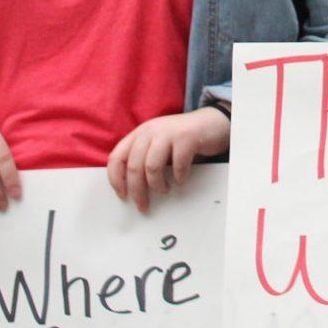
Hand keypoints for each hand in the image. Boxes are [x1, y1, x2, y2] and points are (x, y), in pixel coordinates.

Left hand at [107, 108, 228, 214]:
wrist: (212, 122)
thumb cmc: (183, 139)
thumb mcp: (158, 144)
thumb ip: (144, 158)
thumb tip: (132, 188)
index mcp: (140, 134)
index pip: (117, 157)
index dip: (116, 179)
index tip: (123, 195)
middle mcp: (150, 131)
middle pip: (134, 166)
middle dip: (137, 191)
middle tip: (143, 205)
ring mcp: (168, 133)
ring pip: (151, 167)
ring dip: (157, 185)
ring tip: (165, 190)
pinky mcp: (186, 137)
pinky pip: (177, 165)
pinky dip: (179, 178)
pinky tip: (181, 180)